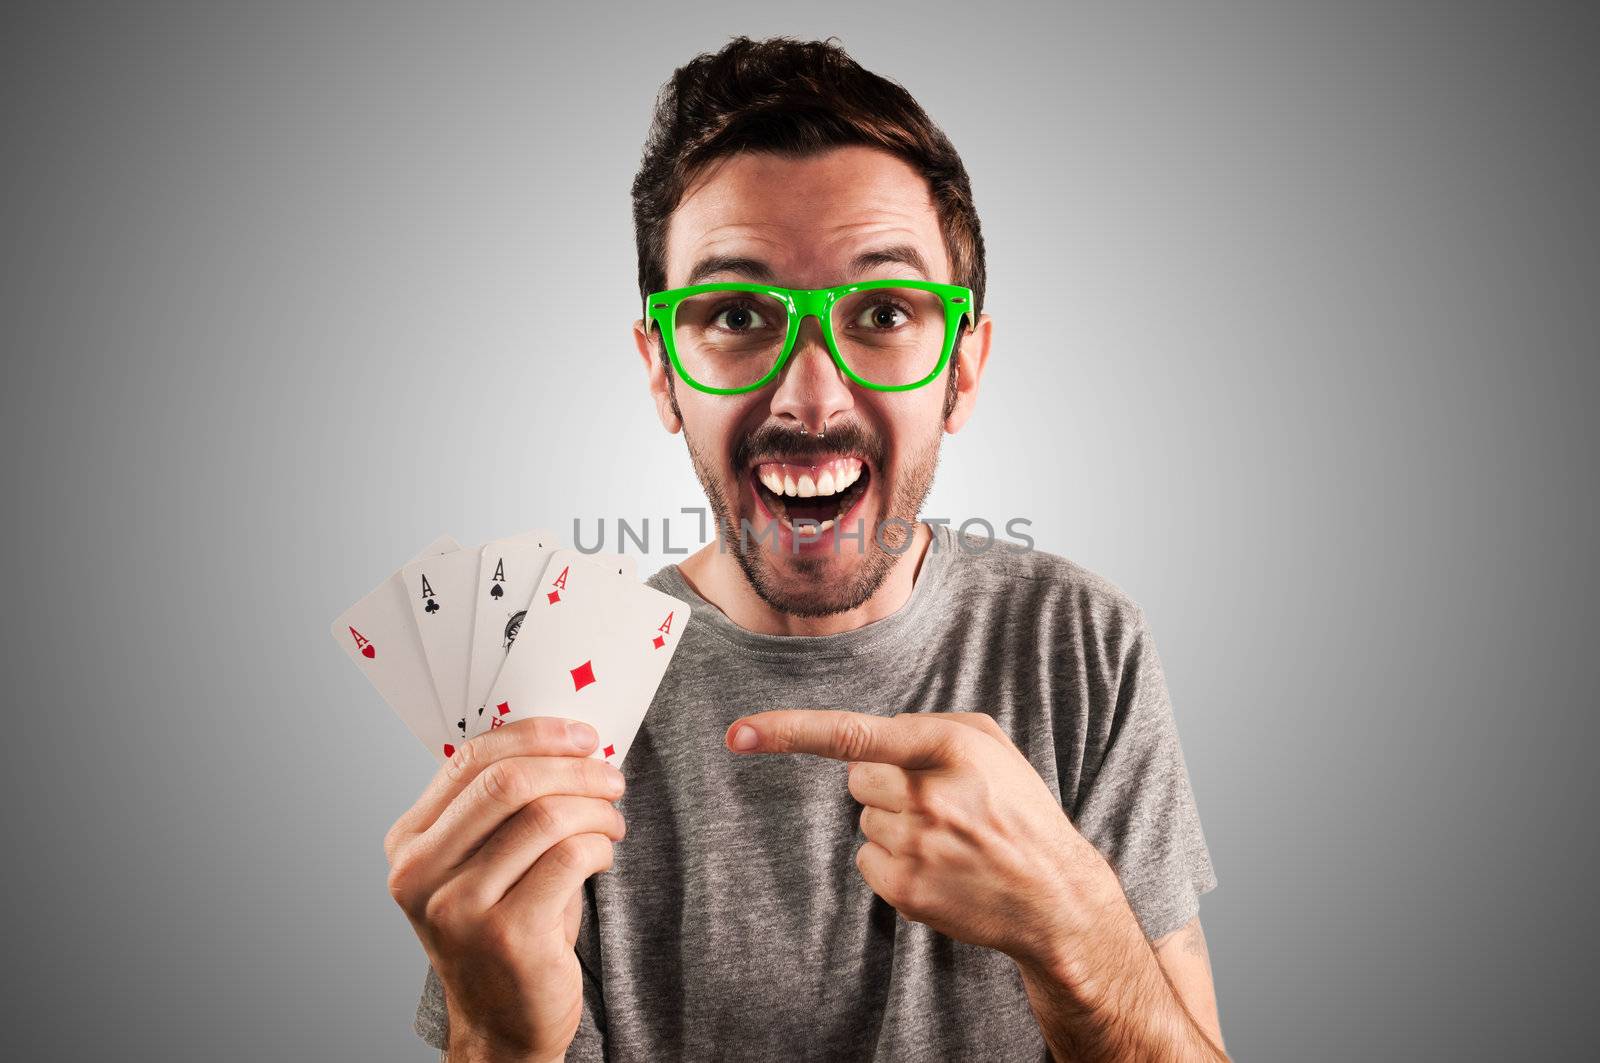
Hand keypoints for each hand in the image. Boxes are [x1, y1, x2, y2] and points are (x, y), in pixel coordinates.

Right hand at [384, 717, 627, 1062]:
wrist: (503, 1023)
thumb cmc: (503, 929)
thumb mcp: (482, 864)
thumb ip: (500, 808)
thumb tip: (566, 741)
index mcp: (409, 843)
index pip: (470, 758)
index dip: (535, 735)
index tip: (582, 736)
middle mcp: (422, 874)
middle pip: (509, 782)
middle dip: (574, 769)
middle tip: (611, 778)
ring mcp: (460, 908)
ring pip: (546, 817)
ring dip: (596, 809)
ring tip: (612, 822)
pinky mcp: (508, 935)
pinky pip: (569, 858)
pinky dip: (599, 847)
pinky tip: (603, 857)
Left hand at [725, 709, 1121, 965]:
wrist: (1053, 896)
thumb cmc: (1016, 808)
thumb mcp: (988, 745)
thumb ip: (927, 727)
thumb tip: (866, 739)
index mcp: (948, 747)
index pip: (854, 735)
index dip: (790, 731)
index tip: (738, 732)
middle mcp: (929, 795)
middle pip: (858, 780)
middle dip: (885, 786)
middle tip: (938, 804)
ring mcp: (916, 847)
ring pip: (865, 822)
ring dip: (895, 826)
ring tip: (949, 839)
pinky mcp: (907, 890)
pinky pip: (867, 862)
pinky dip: (893, 863)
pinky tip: (938, 868)